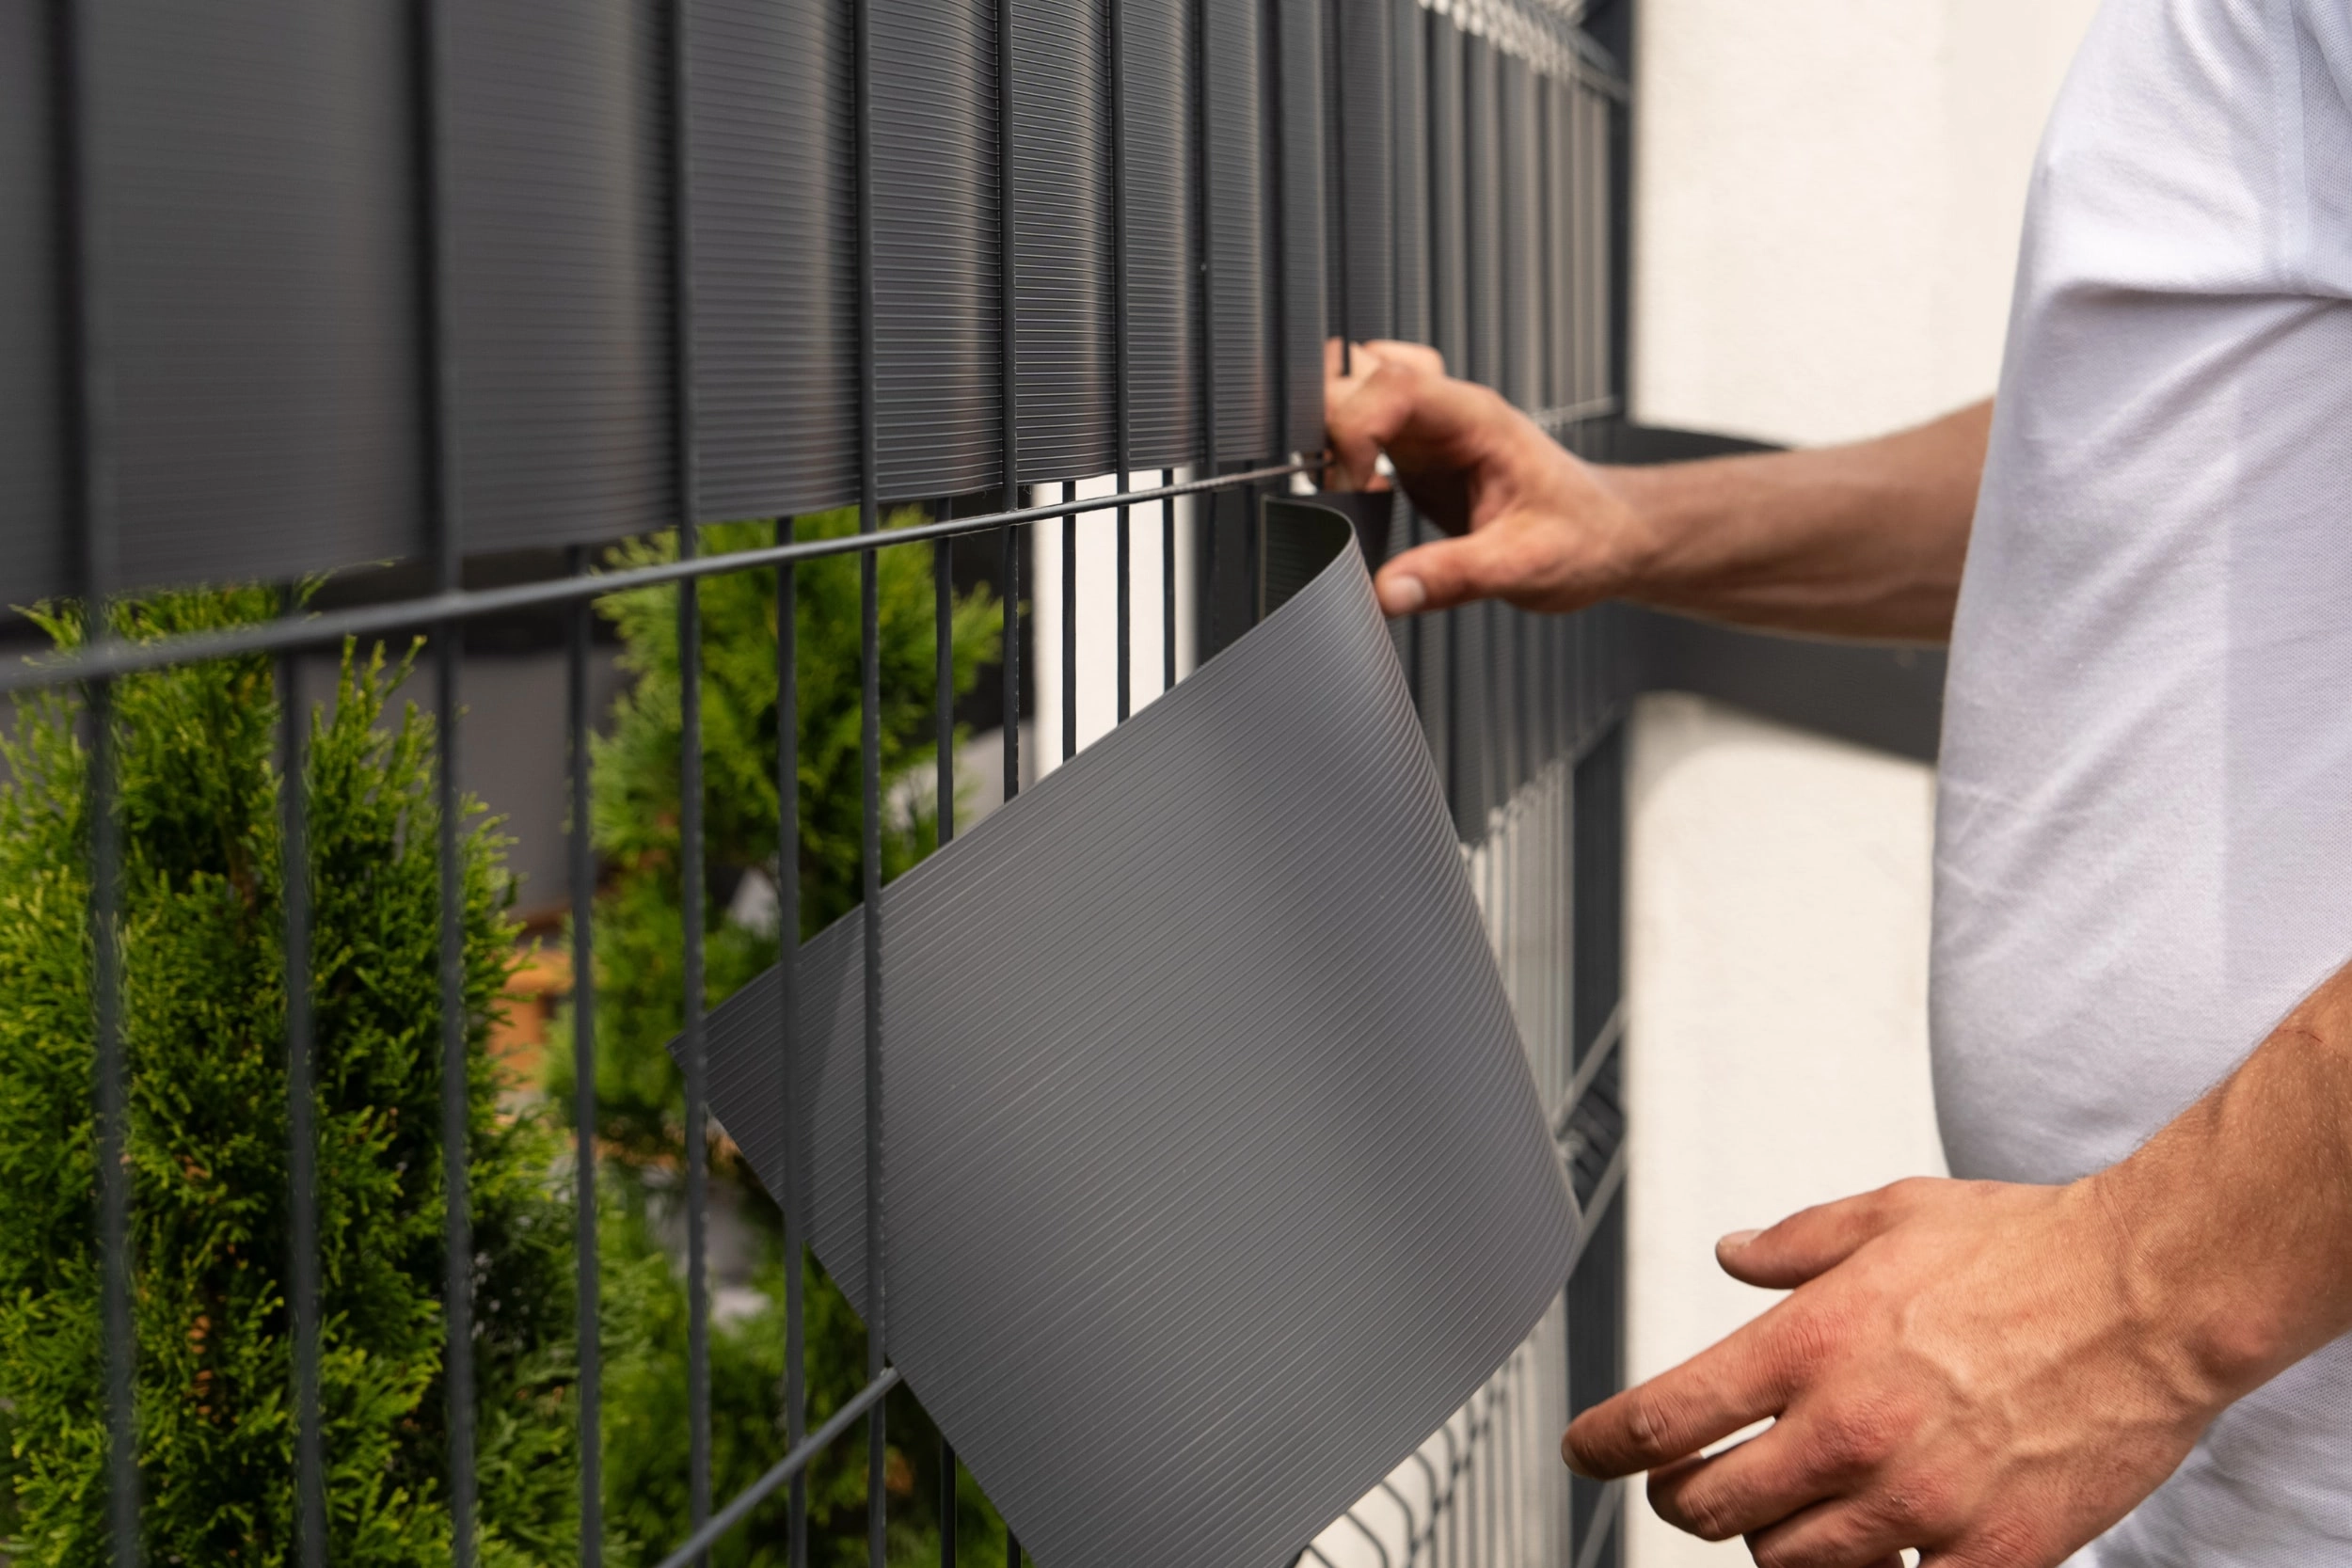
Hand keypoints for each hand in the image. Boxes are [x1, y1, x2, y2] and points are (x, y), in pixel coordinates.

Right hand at [1322, 338, 1655, 617]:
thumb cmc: (1587, 537)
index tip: (1353, 487)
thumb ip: (1452, 578)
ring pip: (1354, 390)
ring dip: (1333, 432)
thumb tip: (1385, 594)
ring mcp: (1430, 429)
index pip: (1392, 385)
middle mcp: (1448, 413)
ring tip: (1346, 490)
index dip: (1354, 430)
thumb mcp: (1525, 566)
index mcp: (1476, 419)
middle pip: (1359, 373)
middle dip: (1330, 425)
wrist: (1612, 537)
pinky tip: (1357, 495)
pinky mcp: (1417, 454)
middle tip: (1340, 492)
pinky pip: (1363, 428)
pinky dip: (1344, 454)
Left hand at [1561, 1177, 2230, 1567]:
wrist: (2151, 1297)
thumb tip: (1732, 1253)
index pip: (1664, 1417)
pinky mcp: (1989, 1555)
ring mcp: (1917, 1502)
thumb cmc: (2029, 1250)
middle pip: (1707, 1506)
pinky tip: (1881, 1541)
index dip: (1603, 1445)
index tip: (1585, 1450)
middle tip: (1688, 1479)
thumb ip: (1796, 1244)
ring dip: (1773, 1536)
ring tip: (1792, 1503)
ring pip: (1785, 1561)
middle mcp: (1850, 1428)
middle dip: (1683, 1495)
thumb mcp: (1888, 1214)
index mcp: (1811, 1342)